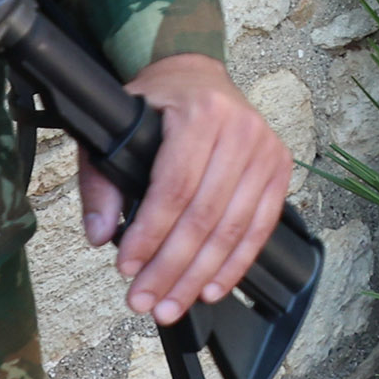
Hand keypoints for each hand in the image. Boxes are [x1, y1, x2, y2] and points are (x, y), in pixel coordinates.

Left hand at [79, 52, 291, 325]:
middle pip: (205, 215)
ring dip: (200, 275)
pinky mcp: (279, 169)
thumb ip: (101, 181)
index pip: (175, 187)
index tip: (126, 268)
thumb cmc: (156, 104)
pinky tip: (211, 289)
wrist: (197, 74)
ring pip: (233, 227)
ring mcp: (266, 150)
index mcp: (199, 113)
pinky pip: (260, 227)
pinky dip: (235, 264)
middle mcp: (240, 129)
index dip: (150, 234)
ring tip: (171, 305)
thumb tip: (99, 235)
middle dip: (171, 266)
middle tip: (144, 301)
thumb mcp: (115, 127)